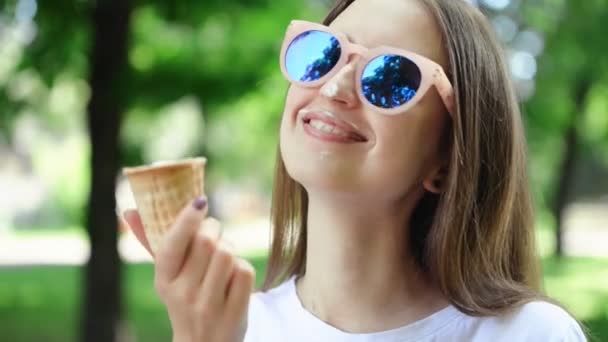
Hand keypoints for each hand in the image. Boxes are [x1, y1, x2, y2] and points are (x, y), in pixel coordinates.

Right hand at [122, 197, 254, 341]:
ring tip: (225, 258)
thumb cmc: (187, 299)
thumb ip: (152, 242)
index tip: (200, 201)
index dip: (187, 219)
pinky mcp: (234, 314)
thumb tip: (128, 212)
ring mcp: (208, 307)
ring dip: (231, 248)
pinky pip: (244, 271)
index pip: (172, 244)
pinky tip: (234, 279)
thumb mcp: (168, 277)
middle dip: (215, 229)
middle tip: (215, 234)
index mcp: (163, 281)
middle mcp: (183, 295)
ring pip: (228, 253)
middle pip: (207, 241)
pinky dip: (242, 268)